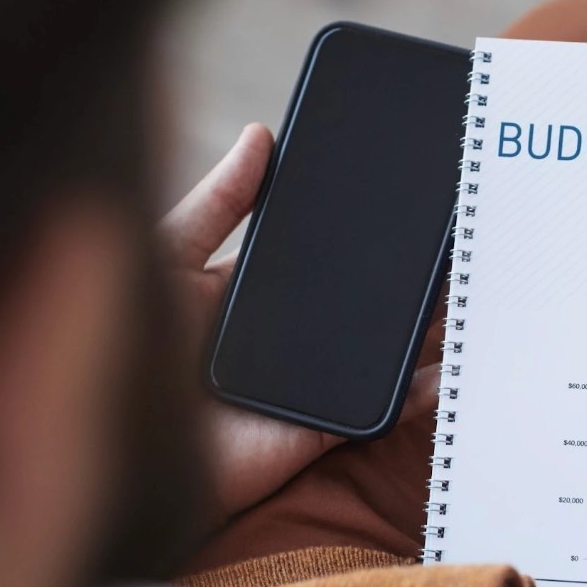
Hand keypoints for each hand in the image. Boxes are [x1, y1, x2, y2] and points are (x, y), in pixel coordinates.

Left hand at [158, 124, 439, 521]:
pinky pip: (383, 409)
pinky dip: (422, 390)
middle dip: (405, 280)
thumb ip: (215, 204)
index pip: (319, 257)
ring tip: (467, 293)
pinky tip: (452, 363)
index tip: (404, 202)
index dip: (361, 235)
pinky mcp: (325, 429)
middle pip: (360, 304)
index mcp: (250, 293)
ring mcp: (310, 384)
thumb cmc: (122, 349)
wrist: (119, 449)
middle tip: (452, 247)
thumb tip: (260, 137)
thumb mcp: (166, 256)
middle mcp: (287, 338)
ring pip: (382, 352)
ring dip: (425, 328)